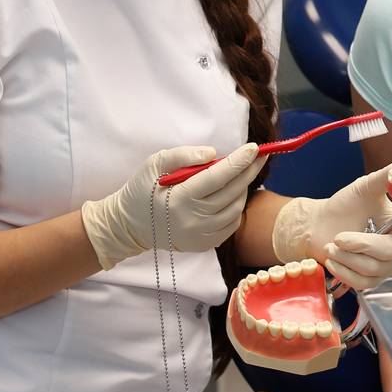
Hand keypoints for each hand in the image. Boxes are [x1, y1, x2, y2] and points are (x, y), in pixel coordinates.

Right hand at [81, 144, 263, 269]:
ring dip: (243, 188)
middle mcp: (193, 220)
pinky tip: (232, 193)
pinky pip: (231, 223)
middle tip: (260, 154)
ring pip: (236, 208)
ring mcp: (200, 235)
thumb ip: (183, 155)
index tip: (254, 147)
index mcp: (180, 198)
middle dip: (249, 170)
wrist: (130, 225)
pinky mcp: (204, 244)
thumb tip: (213, 153)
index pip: (218, 177)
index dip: (239, 161)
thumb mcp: (154, 163)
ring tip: (242, 173)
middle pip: (232, 192)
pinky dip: (236, 206)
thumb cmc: (143, 189)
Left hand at [271, 169, 391, 289]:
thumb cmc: (344, 206)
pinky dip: (343, 271)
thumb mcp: (364, 188)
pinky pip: (361, 283)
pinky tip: (332, 259)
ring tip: (331, 245)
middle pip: (390, 254)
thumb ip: (384, 177)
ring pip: (372, 270)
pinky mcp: (369, 281)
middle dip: (360, 245)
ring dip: (346, 258)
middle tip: (339, 237)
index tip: (385, 228)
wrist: (319, 225)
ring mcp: (385, 267)